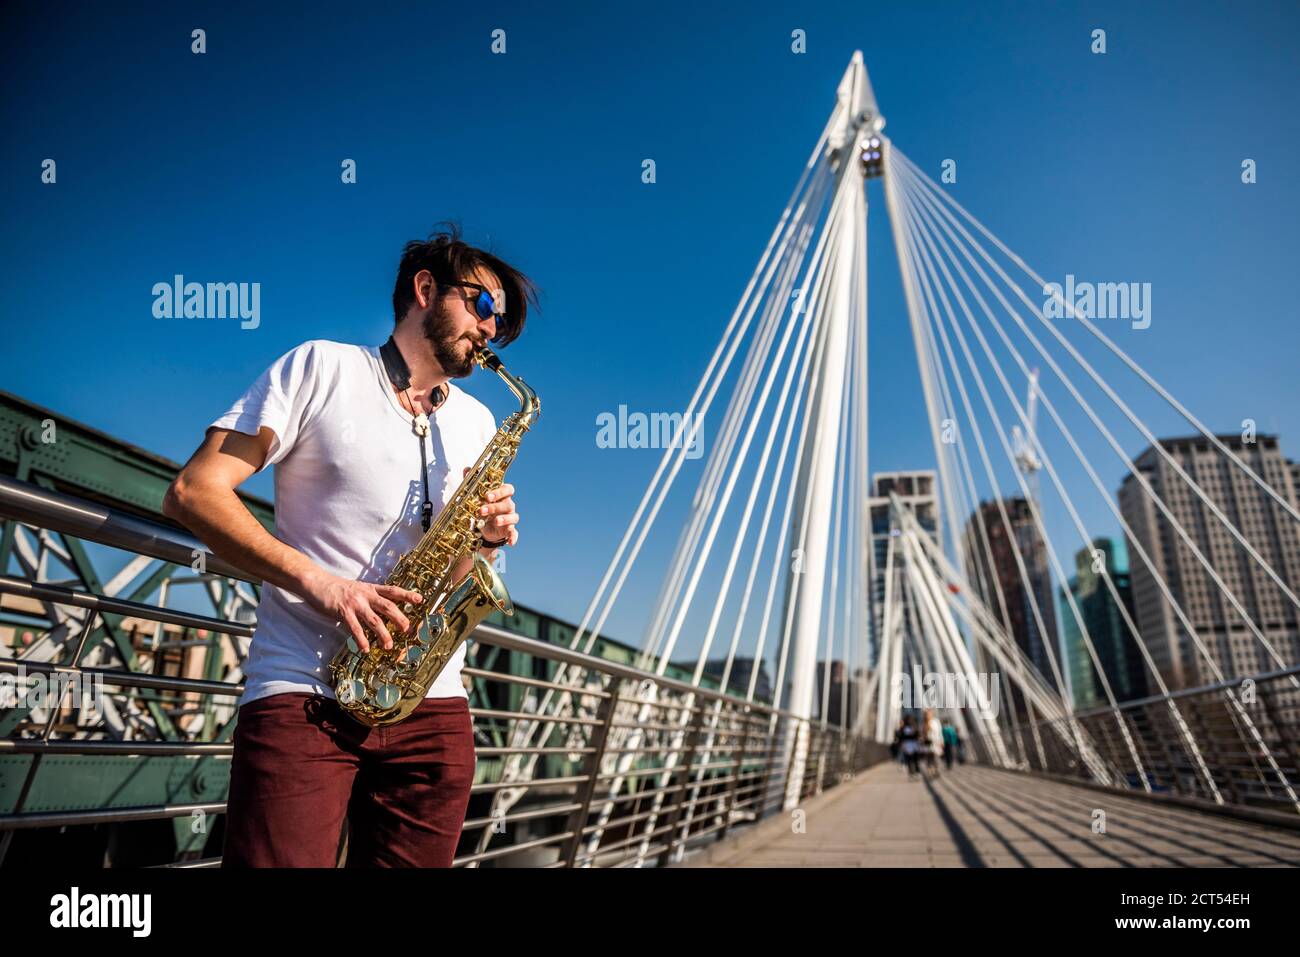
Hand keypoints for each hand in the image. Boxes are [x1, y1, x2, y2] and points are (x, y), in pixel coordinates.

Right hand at [301, 570, 422, 653]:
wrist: (318, 582)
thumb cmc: (338, 588)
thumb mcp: (358, 589)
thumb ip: (370, 597)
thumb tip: (382, 609)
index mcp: (370, 589)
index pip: (392, 591)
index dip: (406, 595)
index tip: (420, 600)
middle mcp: (365, 595)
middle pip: (388, 606)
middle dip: (399, 618)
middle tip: (408, 629)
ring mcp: (355, 603)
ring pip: (373, 619)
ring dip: (382, 633)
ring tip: (388, 645)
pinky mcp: (343, 611)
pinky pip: (355, 628)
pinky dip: (361, 639)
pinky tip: (365, 648)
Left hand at [465, 467, 519, 546]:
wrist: (483, 527)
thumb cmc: (482, 507)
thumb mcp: (476, 496)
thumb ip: (473, 482)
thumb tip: (467, 469)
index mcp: (502, 495)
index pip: (508, 489)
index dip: (500, 491)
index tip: (487, 496)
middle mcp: (508, 505)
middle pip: (508, 504)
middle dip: (495, 506)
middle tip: (482, 510)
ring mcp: (510, 518)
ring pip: (513, 517)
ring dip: (505, 519)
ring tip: (495, 521)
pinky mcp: (509, 531)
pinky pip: (515, 533)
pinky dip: (514, 537)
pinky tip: (510, 542)